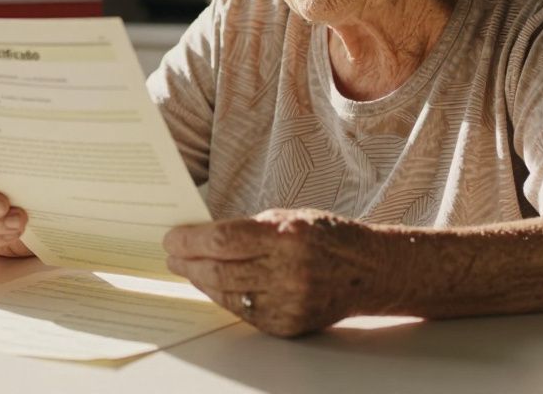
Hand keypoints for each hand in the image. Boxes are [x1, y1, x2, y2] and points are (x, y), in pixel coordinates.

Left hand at [163, 208, 376, 336]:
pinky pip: (243, 312)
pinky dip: (223, 298)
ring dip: (200, 281)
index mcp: (287, 236)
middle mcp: (288, 271)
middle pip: (219, 270)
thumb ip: (248, 229)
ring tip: (187, 269)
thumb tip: (202, 238)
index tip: (172, 238)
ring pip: (226, 294)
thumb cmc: (328, 237)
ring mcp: (289, 302)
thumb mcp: (290, 218)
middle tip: (172, 255)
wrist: (370, 271)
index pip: (222, 240)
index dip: (190, 241)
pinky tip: (213, 286)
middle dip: (188, 263)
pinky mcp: (288, 324)